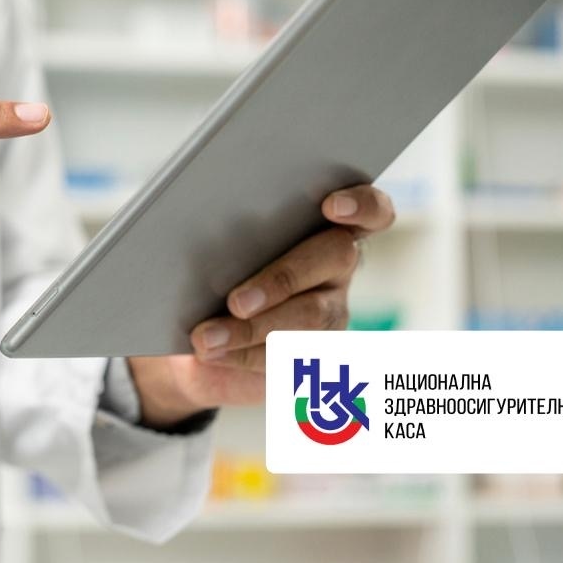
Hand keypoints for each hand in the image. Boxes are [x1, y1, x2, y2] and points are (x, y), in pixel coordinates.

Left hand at [127, 185, 394, 428]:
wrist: (191, 340)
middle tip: (236, 301)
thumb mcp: (205, 249)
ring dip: (252, 330)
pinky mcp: (314, 357)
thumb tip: (194, 224)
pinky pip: (289, 356)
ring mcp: (332, 313)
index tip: (331, 206)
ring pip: (310, 318)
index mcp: (320, 224)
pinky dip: (244, 355)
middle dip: (282, 279)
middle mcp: (336, 267)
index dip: (362, 205)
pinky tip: (212, 353)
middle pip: (334, 259)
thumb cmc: (202, 278)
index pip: (370, 210)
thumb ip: (219, 232)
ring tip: (205, 338)